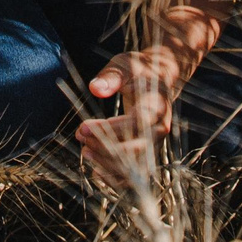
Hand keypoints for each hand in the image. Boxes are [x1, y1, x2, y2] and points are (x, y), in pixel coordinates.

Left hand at [75, 43, 194, 183]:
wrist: (159, 78)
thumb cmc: (139, 71)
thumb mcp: (124, 66)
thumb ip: (111, 77)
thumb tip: (94, 88)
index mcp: (157, 106)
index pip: (136, 123)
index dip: (110, 129)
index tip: (83, 127)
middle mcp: (160, 128)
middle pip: (137, 148)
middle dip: (107, 147)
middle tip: (81, 137)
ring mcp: (156, 142)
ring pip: (136, 164)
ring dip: (109, 163)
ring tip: (85, 152)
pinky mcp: (149, 151)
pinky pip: (135, 171)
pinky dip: (117, 175)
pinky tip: (96, 171)